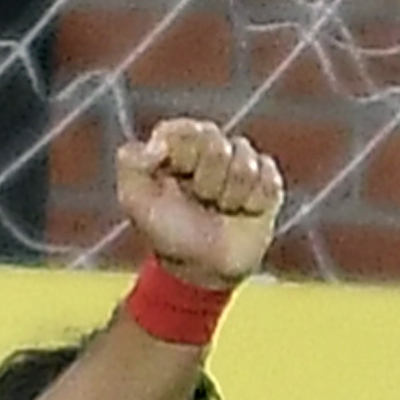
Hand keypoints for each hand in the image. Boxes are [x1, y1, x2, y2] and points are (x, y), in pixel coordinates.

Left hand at [115, 119, 284, 290]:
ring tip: (221, 210)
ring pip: (245, 160)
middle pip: (217, 143)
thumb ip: (130, 162)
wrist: (205, 270)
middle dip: (206, 181)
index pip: (187, 129)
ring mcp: (241, 163)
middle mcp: (211, 148)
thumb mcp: (135, 200)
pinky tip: (243, 212)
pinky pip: (268, 176)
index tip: (178, 178)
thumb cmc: (168, 233)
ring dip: (229, 194)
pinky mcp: (267, 181)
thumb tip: (159, 143)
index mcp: (179, 146)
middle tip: (201, 201)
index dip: (184, 155)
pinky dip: (253, 201)